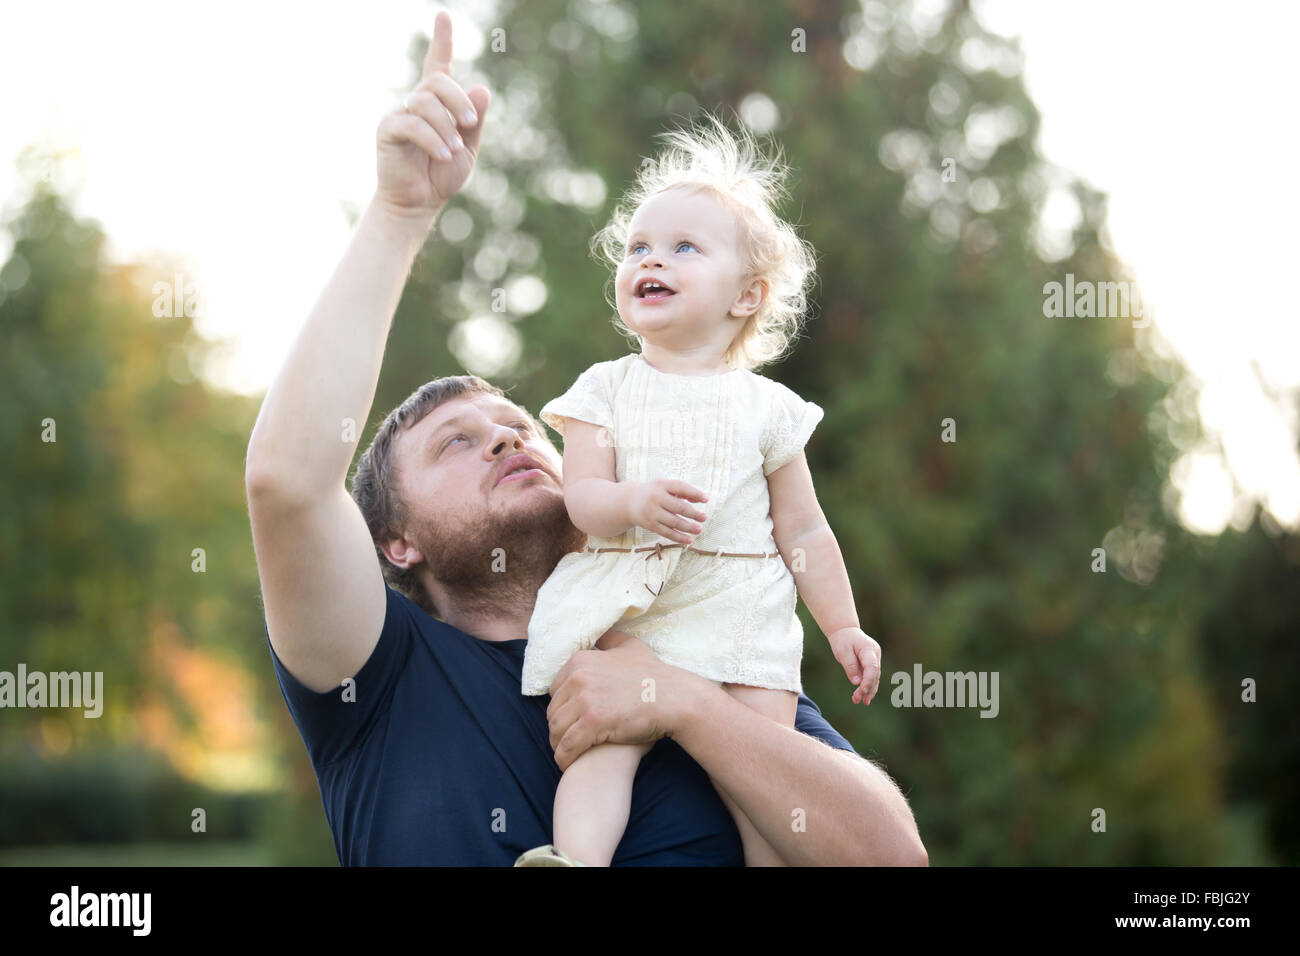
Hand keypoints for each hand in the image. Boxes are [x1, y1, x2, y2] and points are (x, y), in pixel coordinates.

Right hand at [375, 11, 490, 224]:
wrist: (418, 204)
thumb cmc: (441, 175)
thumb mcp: (468, 148)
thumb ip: (474, 121)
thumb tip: (481, 88)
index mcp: (436, 104)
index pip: (438, 65)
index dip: (441, 41)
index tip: (443, 16)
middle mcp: (416, 103)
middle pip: (437, 82)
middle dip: (458, 101)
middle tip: (470, 125)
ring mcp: (399, 114)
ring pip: (425, 102)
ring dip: (446, 126)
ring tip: (454, 150)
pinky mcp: (388, 130)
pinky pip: (411, 124)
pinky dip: (432, 139)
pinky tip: (443, 154)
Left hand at [545, 630, 702, 770]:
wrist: (675, 698)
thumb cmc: (655, 675)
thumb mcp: (630, 647)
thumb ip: (609, 640)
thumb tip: (599, 637)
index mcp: (581, 660)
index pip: (554, 690)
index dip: (563, 706)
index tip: (573, 718)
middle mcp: (578, 677)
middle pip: (553, 710)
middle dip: (560, 726)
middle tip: (570, 739)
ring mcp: (585, 699)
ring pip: (556, 729)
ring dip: (558, 745)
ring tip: (567, 753)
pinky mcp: (593, 722)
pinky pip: (567, 746)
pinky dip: (564, 758)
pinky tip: (568, 764)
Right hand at [625, 478, 708, 544]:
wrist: (629, 502)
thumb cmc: (654, 492)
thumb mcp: (664, 486)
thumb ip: (682, 491)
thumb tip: (700, 500)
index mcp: (662, 485)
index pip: (681, 487)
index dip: (695, 493)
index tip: (707, 499)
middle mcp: (656, 498)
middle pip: (678, 507)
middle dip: (693, 513)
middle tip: (704, 518)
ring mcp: (652, 512)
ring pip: (674, 522)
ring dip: (688, 527)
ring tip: (699, 529)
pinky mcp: (650, 525)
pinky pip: (666, 532)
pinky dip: (678, 537)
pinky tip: (688, 540)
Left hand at [828, 627, 880, 705]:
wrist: (845, 631)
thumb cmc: (843, 640)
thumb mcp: (843, 651)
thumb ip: (850, 666)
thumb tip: (857, 682)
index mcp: (869, 649)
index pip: (872, 667)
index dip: (868, 680)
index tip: (861, 691)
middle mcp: (875, 654)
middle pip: (874, 674)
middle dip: (867, 688)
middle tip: (857, 699)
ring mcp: (875, 659)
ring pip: (874, 678)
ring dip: (868, 690)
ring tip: (859, 701)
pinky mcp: (871, 664)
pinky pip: (871, 677)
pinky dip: (868, 687)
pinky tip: (864, 697)